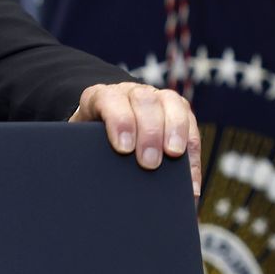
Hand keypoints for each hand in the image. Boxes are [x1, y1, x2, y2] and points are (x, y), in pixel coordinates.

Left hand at [70, 81, 201, 195]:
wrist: (103, 126)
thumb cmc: (89, 140)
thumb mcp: (81, 142)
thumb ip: (87, 149)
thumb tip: (94, 178)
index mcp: (102, 96)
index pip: (111, 100)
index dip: (119, 121)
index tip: (123, 149)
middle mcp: (131, 92)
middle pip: (145, 101)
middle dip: (149, 132)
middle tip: (149, 162)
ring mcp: (157, 98)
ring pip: (173, 105)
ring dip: (176, 132)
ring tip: (174, 157)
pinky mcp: (179, 110)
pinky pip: (192, 127)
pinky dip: (193, 154)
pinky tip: (190, 180)